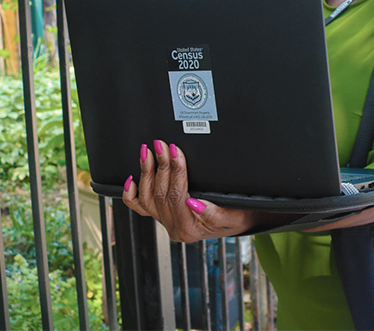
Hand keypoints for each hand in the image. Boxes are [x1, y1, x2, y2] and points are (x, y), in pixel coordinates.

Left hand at [122, 140, 257, 241]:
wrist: (241, 219)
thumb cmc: (239, 214)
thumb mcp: (234, 214)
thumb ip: (214, 213)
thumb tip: (194, 204)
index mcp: (190, 229)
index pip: (177, 196)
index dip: (175, 171)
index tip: (175, 151)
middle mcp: (175, 228)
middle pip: (161, 194)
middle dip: (161, 166)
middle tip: (162, 145)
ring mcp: (166, 222)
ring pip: (148, 197)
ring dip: (146, 172)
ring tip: (148, 152)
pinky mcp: (161, 215)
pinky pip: (140, 207)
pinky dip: (132, 194)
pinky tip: (132, 179)